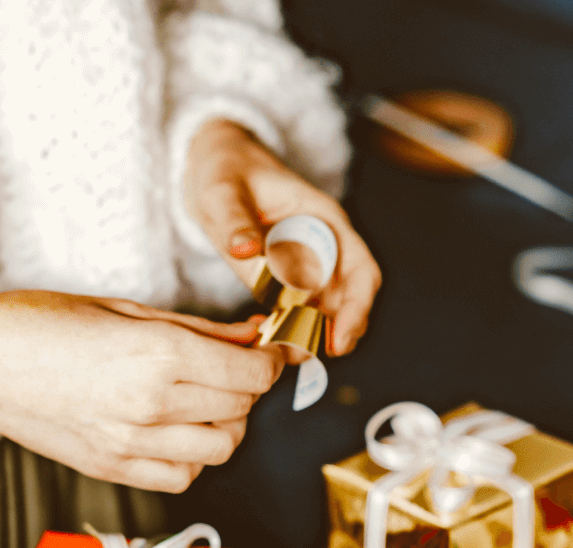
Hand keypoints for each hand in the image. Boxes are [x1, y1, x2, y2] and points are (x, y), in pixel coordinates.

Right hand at [0, 290, 282, 492]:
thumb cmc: (39, 323)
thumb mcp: (124, 307)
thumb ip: (197, 327)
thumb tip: (252, 334)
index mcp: (159, 355)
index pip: (251, 373)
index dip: (270, 362)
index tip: (269, 353)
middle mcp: (152, 405)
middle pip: (242, 412)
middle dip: (248, 390)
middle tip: (232, 370)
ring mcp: (132, 445)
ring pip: (220, 450)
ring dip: (224, 426)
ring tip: (202, 402)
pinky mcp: (113, 470)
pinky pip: (183, 477)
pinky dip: (192, 458)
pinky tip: (174, 432)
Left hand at [184, 119, 381, 355]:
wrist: (212, 165)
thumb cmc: (223, 168)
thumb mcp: (222, 190)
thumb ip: (234, 220)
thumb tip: (246, 250)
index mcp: (324, 219)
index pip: (361, 270)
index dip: (356, 308)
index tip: (338, 340)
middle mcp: (324, 244)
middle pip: (351, 298)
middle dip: (338, 333)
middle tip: (306, 358)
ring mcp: (307, 262)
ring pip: (327, 309)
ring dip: (314, 336)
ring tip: (287, 357)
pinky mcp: (286, 276)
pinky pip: (299, 309)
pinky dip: (291, 329)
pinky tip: (270, 341)